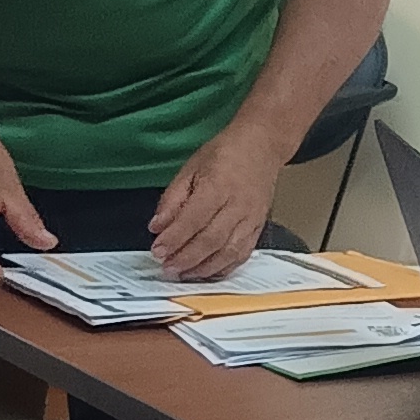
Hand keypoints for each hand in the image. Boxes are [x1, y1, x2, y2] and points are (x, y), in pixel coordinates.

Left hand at [149, 122, 286, 281]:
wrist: (262, 146)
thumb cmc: (226, 153)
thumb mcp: (190, 167)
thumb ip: (173, 199)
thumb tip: (157, 226)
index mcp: (218, 185)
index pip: (194, 218)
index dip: (174, 238)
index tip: (157, 250)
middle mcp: (238, 204)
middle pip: (211, 240)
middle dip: (185, 258)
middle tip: (166, 267)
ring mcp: (251, 218)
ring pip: (228, 252)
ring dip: (203, 268)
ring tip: (182, 274)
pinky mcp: (258, 227)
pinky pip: (242, 254)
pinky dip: (223, 267)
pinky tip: (206, 272)